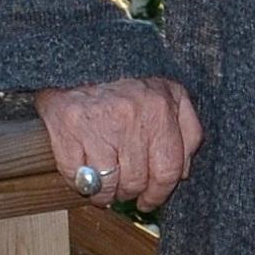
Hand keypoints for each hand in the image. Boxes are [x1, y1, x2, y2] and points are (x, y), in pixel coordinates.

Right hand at [34, 74, 201, 212]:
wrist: (82, 53)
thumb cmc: (130, 78)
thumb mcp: (170, 93)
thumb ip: (188, 130)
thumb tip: (184, 172)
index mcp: (160, 108)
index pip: (168, 170)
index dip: (159, 193)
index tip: (150, 201)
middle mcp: (130, 117)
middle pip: (136, 180)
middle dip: (131, 193)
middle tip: (125, 191)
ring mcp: (96, 123)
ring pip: (107, 183)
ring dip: (106, 193)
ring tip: (105, 187)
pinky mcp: (66, 126)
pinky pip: (75, 174)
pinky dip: (79, 183)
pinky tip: (84, 176)